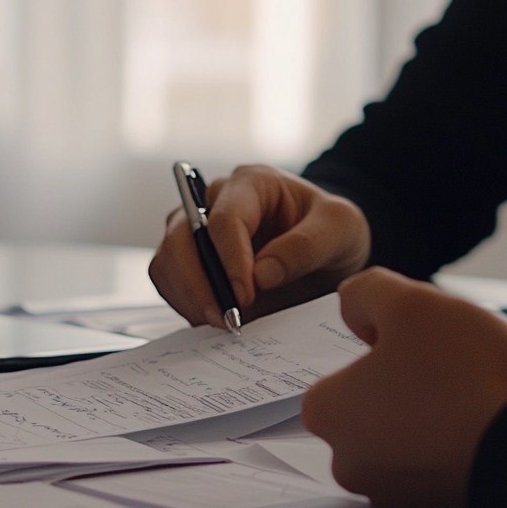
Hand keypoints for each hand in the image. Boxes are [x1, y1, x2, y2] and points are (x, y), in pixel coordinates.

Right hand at [148, 164, 370, 327]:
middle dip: (198, 282)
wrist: (327, 251)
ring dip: (188, 297)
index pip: (224, 218)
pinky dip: (185, 305)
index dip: (229, 260)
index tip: (245, 296)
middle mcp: (213, 202)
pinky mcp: (190, 262)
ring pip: (167, 261)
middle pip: (181, 237)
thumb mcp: (341, 231)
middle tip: (225, 318)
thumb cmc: (332, 231)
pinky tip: (213, 320)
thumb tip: (261, 275)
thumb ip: (305, 247)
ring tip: (221, 324)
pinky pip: (169, 282)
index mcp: (251, 184)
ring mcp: (195, 231)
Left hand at [301, 268, 506, 507]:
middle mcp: (346, 463)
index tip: (422, 350)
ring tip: (474, 402)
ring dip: (434, 421)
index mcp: (326, 412)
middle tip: (453, 374)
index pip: (343, 372)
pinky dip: (456, 452)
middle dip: (407, 390)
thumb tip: (353, 308)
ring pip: (406, 441)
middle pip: (372, 409)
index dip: (384, 352)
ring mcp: (392, 498)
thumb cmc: (466, 375)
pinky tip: (484, 432)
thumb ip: (366, 293)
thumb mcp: (412, 304)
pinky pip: (439, 471)